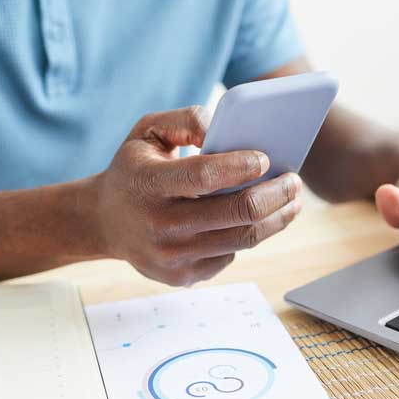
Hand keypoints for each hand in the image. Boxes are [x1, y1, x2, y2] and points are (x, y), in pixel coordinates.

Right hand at [95, 106, 301, 285]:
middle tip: (294, 181)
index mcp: (148, 184)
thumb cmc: (135, 169)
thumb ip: (186, 120)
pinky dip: (248, 234)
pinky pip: (230, 254)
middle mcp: (159, 225)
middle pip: (236, 212)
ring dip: (277, 219)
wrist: (103, 221)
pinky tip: (257, 219)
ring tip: (292, 201)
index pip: (204, 176)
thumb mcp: (147, 131)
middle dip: (276, 195)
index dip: (241, 167)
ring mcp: (171, 257)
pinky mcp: (182, 277)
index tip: (267, 159)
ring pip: (242, 238)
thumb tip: (224, 130)